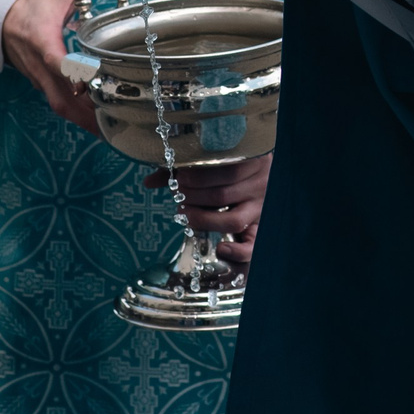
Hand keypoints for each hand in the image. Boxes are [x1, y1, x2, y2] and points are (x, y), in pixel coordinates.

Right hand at [0, 0, 131, 134]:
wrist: (3, 20)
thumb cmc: (37, 3)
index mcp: (42, 38)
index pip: (55, 59)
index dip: (72, 71)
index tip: (90, 79)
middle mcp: (39, 64)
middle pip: (61, 95)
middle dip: (87, 109)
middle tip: (115, 117)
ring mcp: (39, 79)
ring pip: (61, 106)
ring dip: (85, 119)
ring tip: (113, 129)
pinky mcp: (43, 86)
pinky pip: (60, 105)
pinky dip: (79, 116)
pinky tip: (101, 122)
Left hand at [151, 156, 272, 271]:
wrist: (265, 174)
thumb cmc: (232, 165)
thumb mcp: (213, 161)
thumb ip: (184, 169)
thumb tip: (148, 182)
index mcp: (252, 161)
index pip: (223, 170)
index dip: (196, 177)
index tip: (180, 178)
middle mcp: (261, 185)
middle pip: (221, 195)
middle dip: (193, 196)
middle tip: (179, 194)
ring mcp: (262, 208)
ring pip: (232, 220)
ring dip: (203, 219)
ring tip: (185, 213)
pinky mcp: (261, 227)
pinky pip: (252, 246)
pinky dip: (237, 252)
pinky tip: (220, 249)